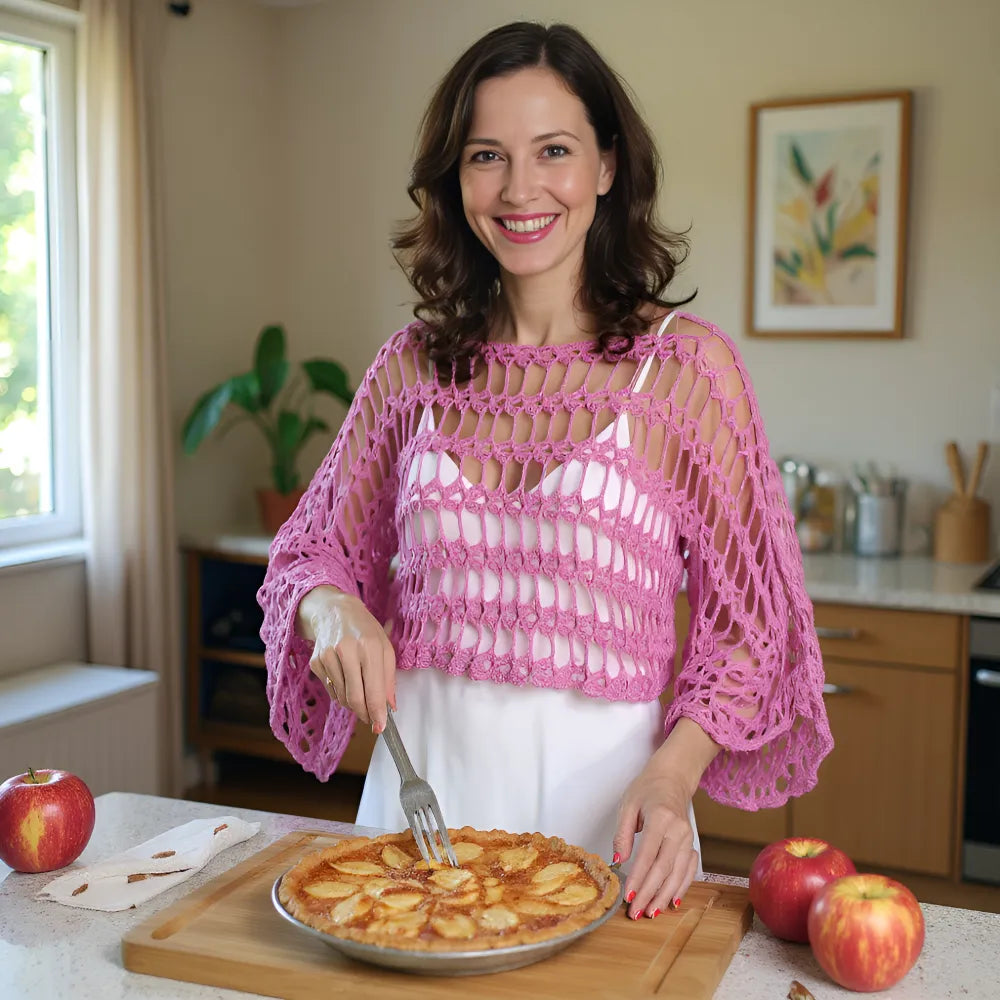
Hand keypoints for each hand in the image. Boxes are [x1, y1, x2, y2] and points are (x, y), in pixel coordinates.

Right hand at [297, 586, 395, 732]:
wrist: (335, 612)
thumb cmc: (365, 630)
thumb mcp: (385, 648)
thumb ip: (389, 679)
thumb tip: (389, 707)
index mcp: (369, 647)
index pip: (373, 690)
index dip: (377, 713)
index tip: (380, 727)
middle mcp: (347, 651)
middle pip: (354, 698)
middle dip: (364, 714)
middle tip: (371, 720)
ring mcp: (328, 656)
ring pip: (341, 697)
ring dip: (353, 702)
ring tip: (359, 689)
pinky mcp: (316, 662)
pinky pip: (331, 689)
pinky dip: (341, 691)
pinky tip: (345, 676)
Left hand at [612, 763, 698, 920]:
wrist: (672, 778)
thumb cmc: (647, 789)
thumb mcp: (628, 805)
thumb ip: (622, 834)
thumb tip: (618, 860)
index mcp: (661, 818)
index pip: (648, 855)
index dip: (638, 878)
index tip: (628, 896)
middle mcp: (678, 830)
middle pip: (664, 869)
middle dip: (649, 893)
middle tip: (636, 912)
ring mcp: (688, 838)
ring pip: (678, 873)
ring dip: (664, 895)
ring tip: (651, 912)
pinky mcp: (691, 844)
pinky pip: (689, 870)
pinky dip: (682, 887)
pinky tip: (672, 901)